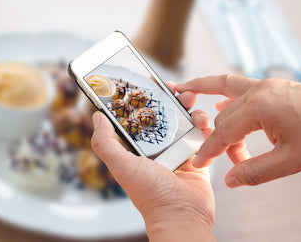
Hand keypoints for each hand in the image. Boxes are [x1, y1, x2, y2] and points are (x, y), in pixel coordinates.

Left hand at [91, 82, 214, 240]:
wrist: (182, 215)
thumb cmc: (150, 193)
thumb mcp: (121, 165)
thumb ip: (105, 142)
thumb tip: (97, 116)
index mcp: (137, 148)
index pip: (138, 117)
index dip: (143, 100)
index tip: (150, 85)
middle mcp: (156, 148)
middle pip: (163, 116)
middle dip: (171, 101)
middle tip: (178, 90)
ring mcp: (176, 151)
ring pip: (183, 122)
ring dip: (190, 110)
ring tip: (193, 106)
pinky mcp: (195, 157)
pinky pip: (200, 136)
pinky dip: (203, 126)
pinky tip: (203, 122)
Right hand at [176, 74, 300, 187]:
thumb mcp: (291, 161)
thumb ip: (256, 171)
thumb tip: (230, 180)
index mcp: (259, 107)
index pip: (223, 132)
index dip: (209, 150)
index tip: (199, 161)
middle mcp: (257, 91)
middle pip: (224, 118)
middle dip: (220, 140)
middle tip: (224, 158)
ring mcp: (263, 85)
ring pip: (226, 97)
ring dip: (215, 111)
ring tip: (190, 101)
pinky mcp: (269, 86)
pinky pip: (237, 87)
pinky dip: (223, 95)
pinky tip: (219, 104)